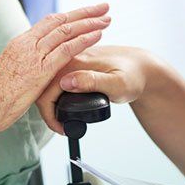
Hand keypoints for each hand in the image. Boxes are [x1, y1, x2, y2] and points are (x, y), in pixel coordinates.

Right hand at [0, 3, 111, 134]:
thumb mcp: (9, 73)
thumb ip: (23, 65)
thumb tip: (33, 66)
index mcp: (20, 43)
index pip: (49, 22)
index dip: (70, 16)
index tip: (85, 13)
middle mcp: (27, 43)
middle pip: (60, 20)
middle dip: (84, 13)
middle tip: (103, 7)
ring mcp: (33, 54)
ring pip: (66, 31)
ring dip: (89, 23)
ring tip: (107, 19)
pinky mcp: (40, 69)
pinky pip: (66, 49)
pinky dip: (84, 40)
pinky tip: (98, 35)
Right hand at [35, 45, 156, 134]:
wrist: (141, 67)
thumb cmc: (133, 76)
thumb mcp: (117, 83)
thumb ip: (92, 82)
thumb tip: (67, 82)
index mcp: (76, 61)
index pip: (46, 87)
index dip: (49, 112)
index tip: (60, 127)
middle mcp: (70, 57)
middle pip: (42, 84)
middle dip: (45, 109)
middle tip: (59, 127)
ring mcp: (71, 59)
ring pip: (47, 82)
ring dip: (48, 102)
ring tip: (59, 119)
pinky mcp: (74, 63)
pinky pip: (55, 78)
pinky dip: (53, 94)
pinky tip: (61, 106)